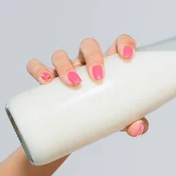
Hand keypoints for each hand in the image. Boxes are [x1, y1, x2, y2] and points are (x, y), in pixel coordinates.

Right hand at [25, 34, 148, 136]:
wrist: (74, 133)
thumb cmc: (102, 116)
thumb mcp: (119, 121)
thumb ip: (133, 123)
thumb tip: (138, 127)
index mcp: (108, 66)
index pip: (118, 43)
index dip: (124, 43)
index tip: (128, 56)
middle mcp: (85, 63)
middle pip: (88, 45)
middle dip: (93, 56)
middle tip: (97, 77)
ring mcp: (65, 70)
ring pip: (61, 55)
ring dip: (65, 65)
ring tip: (73, 84)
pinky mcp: (47, 82)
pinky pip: (37, 67)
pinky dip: (38, 69)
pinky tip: (45, 81)